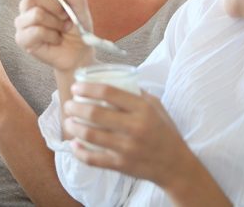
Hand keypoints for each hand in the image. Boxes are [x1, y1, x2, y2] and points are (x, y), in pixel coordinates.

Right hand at [7, 0, 94, 71]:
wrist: (81, 50)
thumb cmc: (77, 24)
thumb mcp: (78, 0)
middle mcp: (26, 5)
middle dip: (55, 5)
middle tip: (65, 16)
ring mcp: (22, 22)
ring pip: (37, 13)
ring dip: (56, 23)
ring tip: (61, 29)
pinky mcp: (22, 39)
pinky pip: (36, 31)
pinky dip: (53, 36)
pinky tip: (55, 39)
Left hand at [63, 82, 189, 186]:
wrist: (175, 165)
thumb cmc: (164, 130)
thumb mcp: (155, 106)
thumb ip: (136, 93)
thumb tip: (112, 79)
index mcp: (142, 109)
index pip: (108, 92)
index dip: (87, 88)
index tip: (76, 87)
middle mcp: (134, 127)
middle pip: (95, 114)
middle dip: (75, 107)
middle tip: (68, 104)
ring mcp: (126, 148)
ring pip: (90, 135)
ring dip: (73, 127)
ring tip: (68, 121)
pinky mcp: (121, 165)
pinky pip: (93, 159)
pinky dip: (79, 152)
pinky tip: (73, 144)